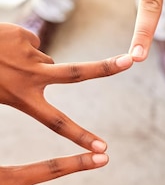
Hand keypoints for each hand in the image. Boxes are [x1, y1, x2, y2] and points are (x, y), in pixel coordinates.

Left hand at [0, 23, 132, 150]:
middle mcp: (30, 74)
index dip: (81, 137)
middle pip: (77, 72)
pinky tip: (3, 47)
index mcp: (20, 96)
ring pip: (44, 62)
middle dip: (107, 67)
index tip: (102, 150)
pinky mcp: (23, 35)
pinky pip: (32, 44)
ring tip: (5, 63)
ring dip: (32, 65)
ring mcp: (28, 52)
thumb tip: (49, 66)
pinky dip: (22, 48)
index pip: (57, 122)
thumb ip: (21, 90)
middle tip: (131, 61)